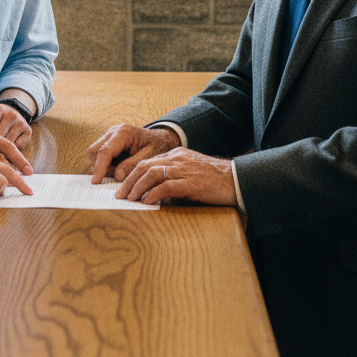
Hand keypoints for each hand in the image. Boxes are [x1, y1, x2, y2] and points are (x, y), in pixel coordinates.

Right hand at [87, 124, 179, 184]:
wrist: (162, 138)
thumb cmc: (159, 145)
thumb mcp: (152, 156)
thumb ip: (135, 165)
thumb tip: (117, 175)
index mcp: (124, 132)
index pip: (105, 151)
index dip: (100, 167)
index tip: (96, 182)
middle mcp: (113, 132)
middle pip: (94, 151)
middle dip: (102, 167)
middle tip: (120, 175)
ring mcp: (109, 137)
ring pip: (95, 155)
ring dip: (105, 167)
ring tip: (124, 170)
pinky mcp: (109, 143)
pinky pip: (100, 157)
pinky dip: (108, 166)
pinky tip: (121, 167)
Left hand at [114, 148, 236, 206]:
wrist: (237, 180)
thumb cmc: (214, 180)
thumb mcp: (190, 173)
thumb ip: (173, 177)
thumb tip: (153, 192)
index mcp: (177, 155)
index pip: (147, 162)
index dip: (132, 174)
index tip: (123, 187)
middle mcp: (178, 159)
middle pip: (145, 166)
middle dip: (129, 181)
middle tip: (120, 195)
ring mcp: (185, 170)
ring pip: (152, 174)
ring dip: (137, 187)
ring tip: (129, 199)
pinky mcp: (192, 183)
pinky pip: (167, 186)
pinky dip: (153, 194)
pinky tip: (146, 202)